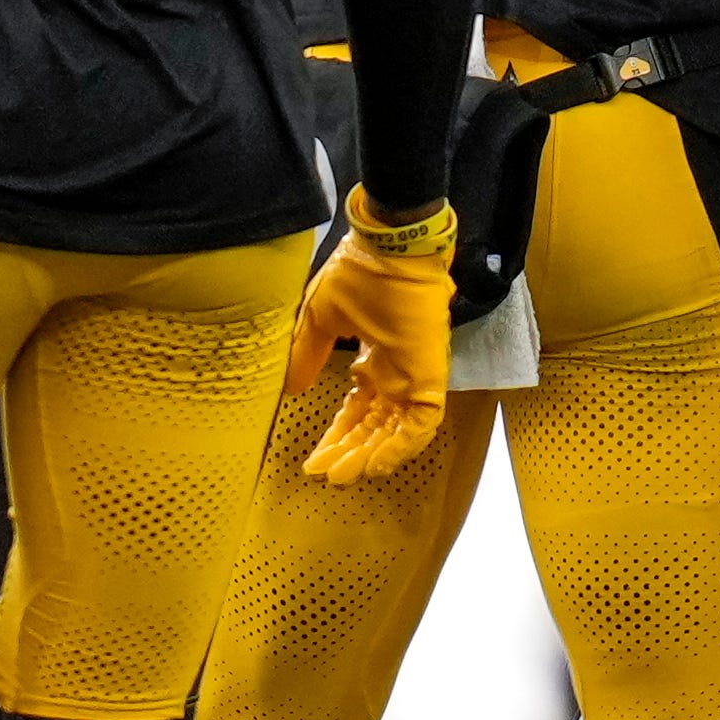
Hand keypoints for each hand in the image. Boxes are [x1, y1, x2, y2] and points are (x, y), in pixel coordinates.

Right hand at [290, 188, 456, 486]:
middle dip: (349, 451)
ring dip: (371, 455)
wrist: (392, 246)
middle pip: (374, 425)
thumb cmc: (360, 272)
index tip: (314, 458)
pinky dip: (400, 447)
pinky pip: (421, 424)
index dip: (336, 434)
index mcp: (372, 357)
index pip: (356, 408)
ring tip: (344, 473)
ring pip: (396, 431)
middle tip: (325, 472)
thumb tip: (290, 387)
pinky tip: (375, 462)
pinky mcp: (430, 376)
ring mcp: (414, 375)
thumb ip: (308, 354)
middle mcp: (394, 371)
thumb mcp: (321, 317)